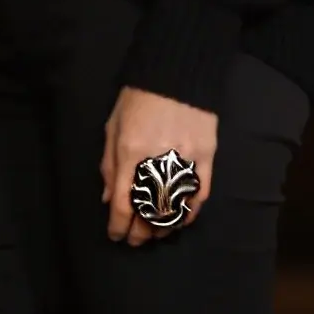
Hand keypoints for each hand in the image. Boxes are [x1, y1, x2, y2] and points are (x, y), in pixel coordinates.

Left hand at [101, 87, 215, 246]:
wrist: (177, 73)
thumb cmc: (139, 99)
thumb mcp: (113, 127)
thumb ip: (108, 165)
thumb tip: (107, 199)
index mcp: (129, 152)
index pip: (122, 203)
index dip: (118, 226)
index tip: (117, 236)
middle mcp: (157, 160)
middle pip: (149, 211)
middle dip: (140, 232)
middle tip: (136, 240)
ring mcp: (185, 159)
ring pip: (176, 208)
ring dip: (165, 227)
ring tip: (157, 233)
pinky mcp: (206, 156)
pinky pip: (200, 194)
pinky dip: (191, 212)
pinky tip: (182, 220)